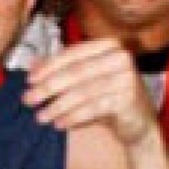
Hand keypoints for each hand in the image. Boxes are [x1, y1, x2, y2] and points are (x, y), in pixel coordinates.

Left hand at [25, 37, 160, 145]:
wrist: (139, 124)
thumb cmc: (109, 97)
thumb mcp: (85, 80)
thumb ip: (61, 69)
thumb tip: (32, 65)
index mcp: (109, 45)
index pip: (72, 54)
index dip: (48, 67)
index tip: (29, 80)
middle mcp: (121, 57)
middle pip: (75, 73)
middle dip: (48, 87)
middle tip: (28, 99)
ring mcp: (127, 77)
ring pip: (82, 92)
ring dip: (57, 106)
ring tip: (40, 117)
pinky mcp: (129, 99)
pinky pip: (93, 108)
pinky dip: (73, 117)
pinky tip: (59, 124)